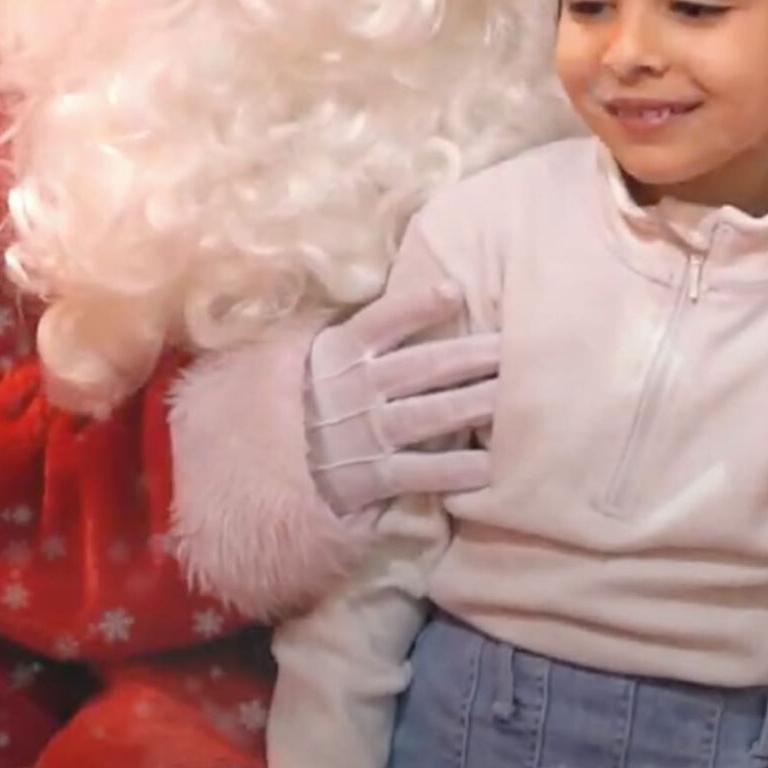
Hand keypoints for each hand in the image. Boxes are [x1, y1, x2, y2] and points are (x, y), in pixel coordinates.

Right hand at [304, 278, 498, 519]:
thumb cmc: (285, 407)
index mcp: (334, 355)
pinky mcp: (371, 476)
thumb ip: (327, 332)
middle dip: (470, 356)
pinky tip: (489, 465)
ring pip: (431, 414)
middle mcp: (354, 390)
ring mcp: (365, 433)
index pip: (380, 321)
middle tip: (512, 347)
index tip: (454, 292)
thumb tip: (361, 300)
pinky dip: (456, 469)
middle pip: (422, 367)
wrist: (254, 470)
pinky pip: (421, 471)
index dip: (417, 306)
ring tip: (513, 395)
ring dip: (475, 404)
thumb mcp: (291, 358)